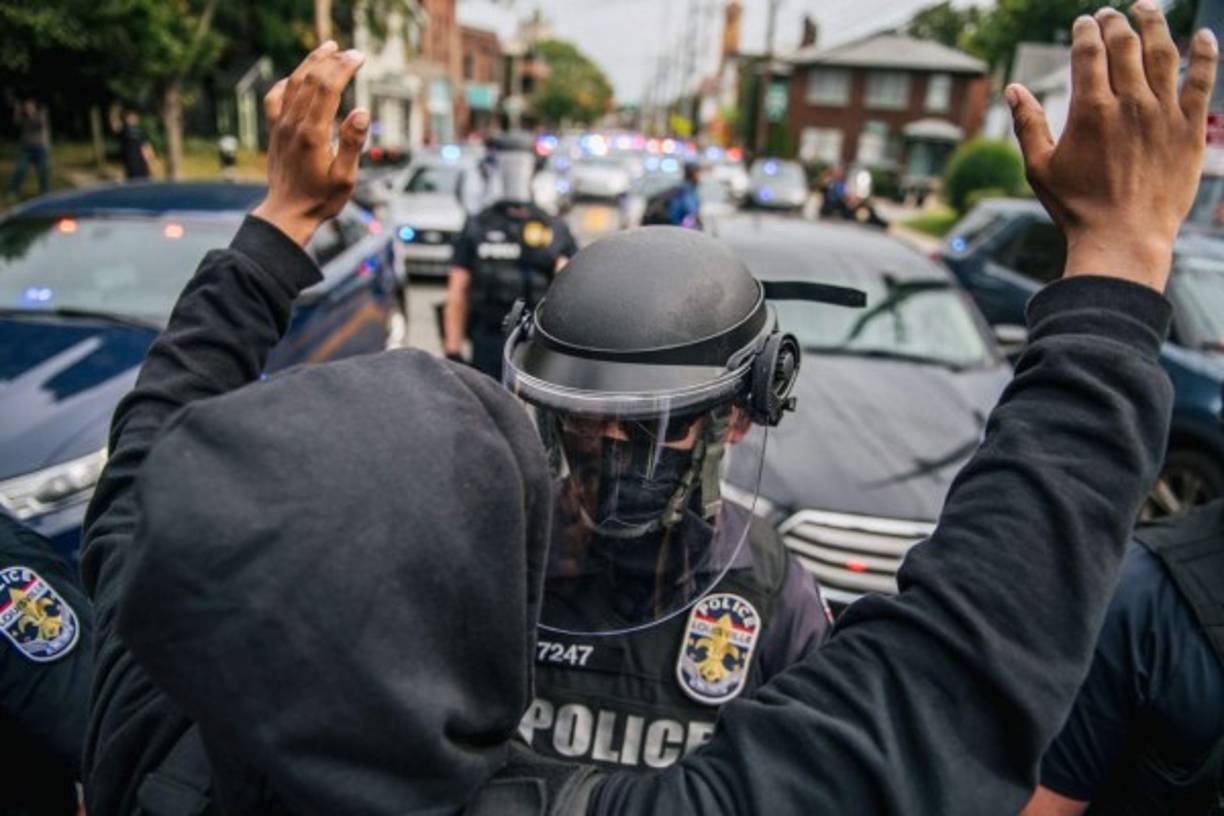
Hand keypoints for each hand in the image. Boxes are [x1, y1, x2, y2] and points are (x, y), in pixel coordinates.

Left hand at [252, 41, 368, 246]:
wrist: (287, 214)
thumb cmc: (320, 200)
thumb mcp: (345, 179)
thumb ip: (353, 144)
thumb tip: (362, 112)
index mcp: (313, 134)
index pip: (328, 88)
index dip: (343, 68)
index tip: (359, 57)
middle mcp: (293, 124)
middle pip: (311, 79)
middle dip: (332, 61)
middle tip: (352, 52)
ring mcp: (281, 126)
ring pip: (293, 83)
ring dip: (311, 63)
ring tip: (327, 48)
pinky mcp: (275, 131)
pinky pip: (276, 97)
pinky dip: (287, 82)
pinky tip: (296, 77)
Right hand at [1007, 1, 1217, 290]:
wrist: (1124, 238)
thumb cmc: (1077, 207)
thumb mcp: (1040, 168)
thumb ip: (1028, 125)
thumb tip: (1013, 89)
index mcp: (1090, 110)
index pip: (1089, 52)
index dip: (1086, 31)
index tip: (1084, 23)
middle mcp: (1129, 104)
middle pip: (1125, 45)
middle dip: (1115, 23)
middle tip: (1110, 15)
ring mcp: (1163, 113)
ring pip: (1163, 53)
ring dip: (1155, 24)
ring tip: (1147, 9)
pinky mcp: (1190, 128)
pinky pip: (1203, 81)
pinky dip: (1206, 54)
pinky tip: (1204, 36)